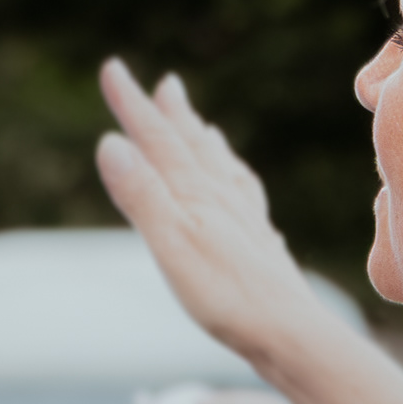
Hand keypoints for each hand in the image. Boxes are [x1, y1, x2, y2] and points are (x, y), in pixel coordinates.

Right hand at [95, 60, 326, 372]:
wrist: (292, 335)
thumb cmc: (229, 298)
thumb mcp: (172, 246)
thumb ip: (142, 195)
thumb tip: (110, 143)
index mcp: (198, 195)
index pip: (159, 139)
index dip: (133, 105)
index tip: (113, 68)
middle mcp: (225, 199)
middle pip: (195, 148)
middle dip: (175, 116)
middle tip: (167, 85)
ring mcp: (247, 222)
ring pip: (223, 171)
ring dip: (208, 146)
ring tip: (203, 127)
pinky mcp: (262, 248)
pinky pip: (247, 199)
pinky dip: (237, 182)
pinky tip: (242, 190)